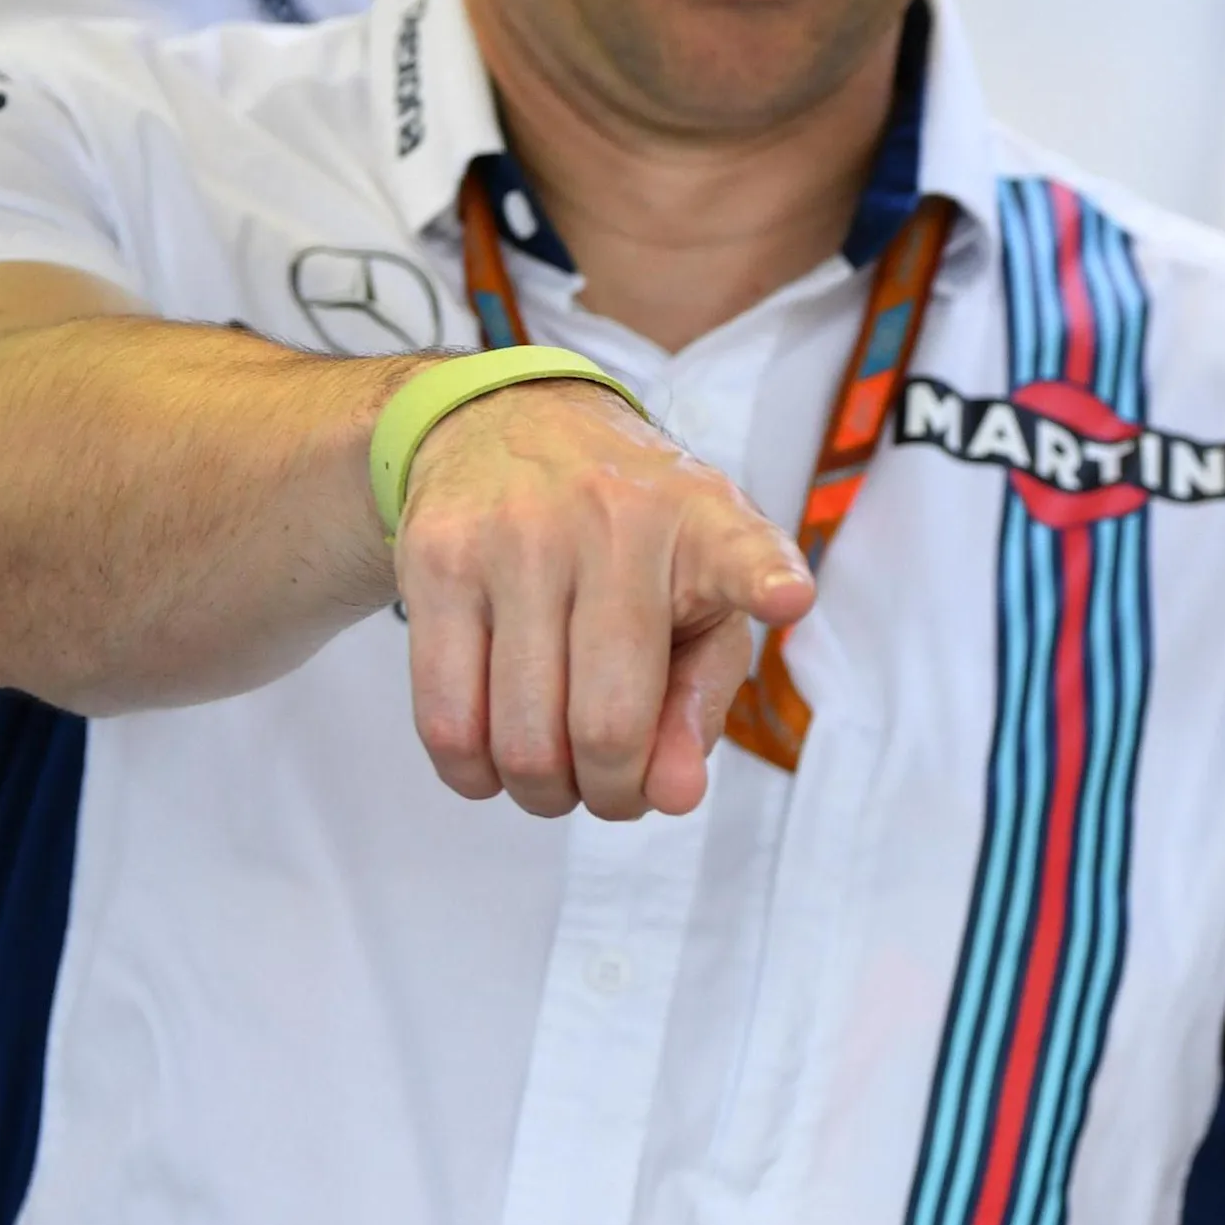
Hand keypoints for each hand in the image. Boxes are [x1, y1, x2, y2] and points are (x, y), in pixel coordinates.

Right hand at [396, 377, 813, 818]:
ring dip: (542, 791)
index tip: (788, 596)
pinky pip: (445, 718)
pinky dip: (472, 772)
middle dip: (612, 793)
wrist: (508, 428)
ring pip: (520, 736)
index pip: (744, 552)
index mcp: (705, 525)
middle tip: (612, 791)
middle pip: (607, 722)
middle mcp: (614, 523)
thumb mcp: (701, 597)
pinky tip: (493, 762)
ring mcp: (515, 539)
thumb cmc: (633, 540)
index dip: (767, 579)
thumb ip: (701, 701)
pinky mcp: (435, 561)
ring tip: (557, 777)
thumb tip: (670, 795)